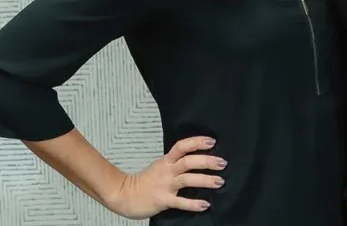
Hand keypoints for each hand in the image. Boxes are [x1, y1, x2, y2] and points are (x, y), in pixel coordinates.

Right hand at [109, 136, 225, 218]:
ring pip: (188, 179)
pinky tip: (205, 205)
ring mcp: (165, 185)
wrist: (123, 195)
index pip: (182, 146)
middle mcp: (167, 171)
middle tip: (223, 163)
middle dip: (207, 161)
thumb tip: (197, 159)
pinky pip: (180, 202)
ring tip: (220, 182)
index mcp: (166, 160)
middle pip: (188, 161)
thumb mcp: (160, 166)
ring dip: (206, 180)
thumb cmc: (144, 181)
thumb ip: (176, 162)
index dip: (197, 142)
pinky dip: (193, 204)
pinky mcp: (163, 200)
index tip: (212, 141)